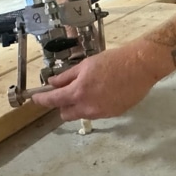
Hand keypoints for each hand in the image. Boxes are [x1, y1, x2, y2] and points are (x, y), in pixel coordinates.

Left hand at [32, 43, 155, 120]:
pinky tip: (103, 92)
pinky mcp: (113, 114)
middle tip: (67, 91)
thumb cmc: (112, 61)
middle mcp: (87, 107)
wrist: (140, 66)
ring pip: (81, 114)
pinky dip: (94, 105)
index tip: (36, 99)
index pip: (53, 101)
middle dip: (63, 105)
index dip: (42, 101)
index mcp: (78, 92)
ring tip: (89, 90)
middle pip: (65, 114)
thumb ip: (67, 76)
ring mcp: (101, 113)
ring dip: (78, 106)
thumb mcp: (86, 65)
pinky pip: (97, 113)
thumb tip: (53, 83)